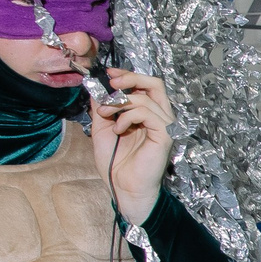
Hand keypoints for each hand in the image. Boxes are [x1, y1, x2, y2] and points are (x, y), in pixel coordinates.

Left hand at [88, 68, 174, 224]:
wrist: (122, 187)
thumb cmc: (115, 162)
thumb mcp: (102, 128)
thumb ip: (101, 107)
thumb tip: (95, 87)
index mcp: (147, 114)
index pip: (145, 84)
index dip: (127, 75)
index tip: (109, 74)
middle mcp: (160, 117)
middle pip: (155, 83)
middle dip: (131, 79)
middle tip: (112, 84)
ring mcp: (164, 126)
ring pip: (147, 97)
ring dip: (120, 102)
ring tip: (105, 115)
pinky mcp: (165, 135)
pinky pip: (147, 113)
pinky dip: (128, 116)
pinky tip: (118, 129)